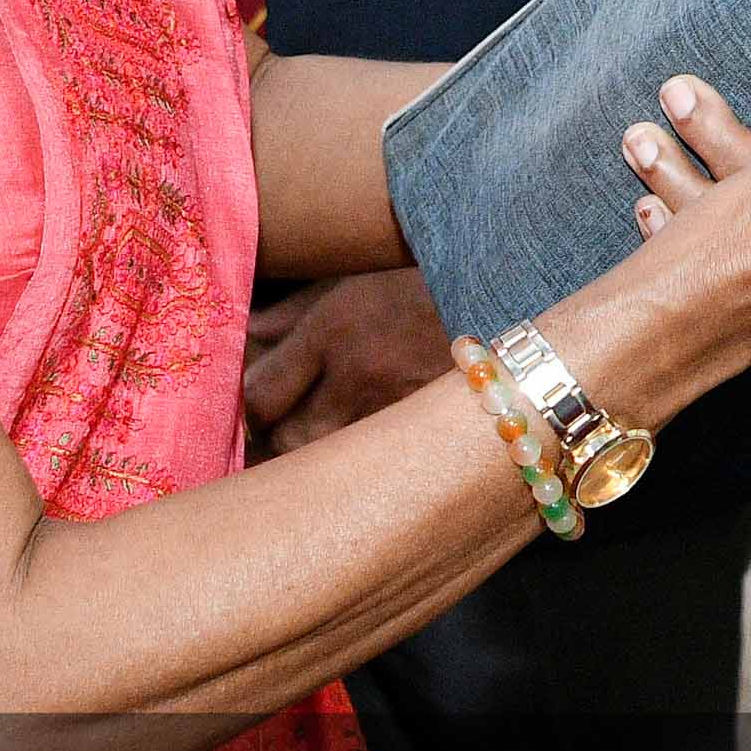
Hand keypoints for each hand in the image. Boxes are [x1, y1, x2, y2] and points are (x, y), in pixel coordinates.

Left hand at [240, 267, 453, 452]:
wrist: (503, 300)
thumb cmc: (421, 284)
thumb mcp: (353, 281)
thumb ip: (294, 311)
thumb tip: (247, 333)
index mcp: (335, 331)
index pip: (260, 396)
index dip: (247, 408)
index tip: (250, 402)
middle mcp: (358, 378)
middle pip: (288, 439)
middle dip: (274, 439)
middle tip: (277, 428)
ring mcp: (395, 414)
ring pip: (328, 464)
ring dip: (311, 459)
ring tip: (312, 443)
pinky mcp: (425, 440)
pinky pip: (369, 468)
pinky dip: (352, 467)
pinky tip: (350, 457)